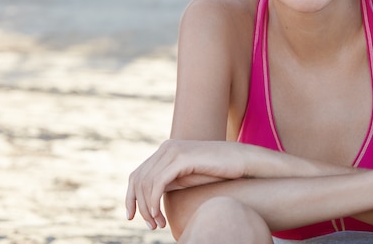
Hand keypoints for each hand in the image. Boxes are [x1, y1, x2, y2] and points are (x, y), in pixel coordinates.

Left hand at [125, 140, 247, 228]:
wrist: (242, 161)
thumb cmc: (218, 172)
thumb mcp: (188, 178)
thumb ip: (169, 182)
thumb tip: (149, 199)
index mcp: (166, 150)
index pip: (137, 174)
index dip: (130, 197)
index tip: (131, 217)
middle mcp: (166, 147)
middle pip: (137, 179)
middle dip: (138, 206)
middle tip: (150, 226)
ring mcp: (173, 150)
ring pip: (146, 183)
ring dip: (147, 208)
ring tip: (157, 225)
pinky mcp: (181, 158)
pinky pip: (157, 183)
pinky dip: (154, 202)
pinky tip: (160, 216)